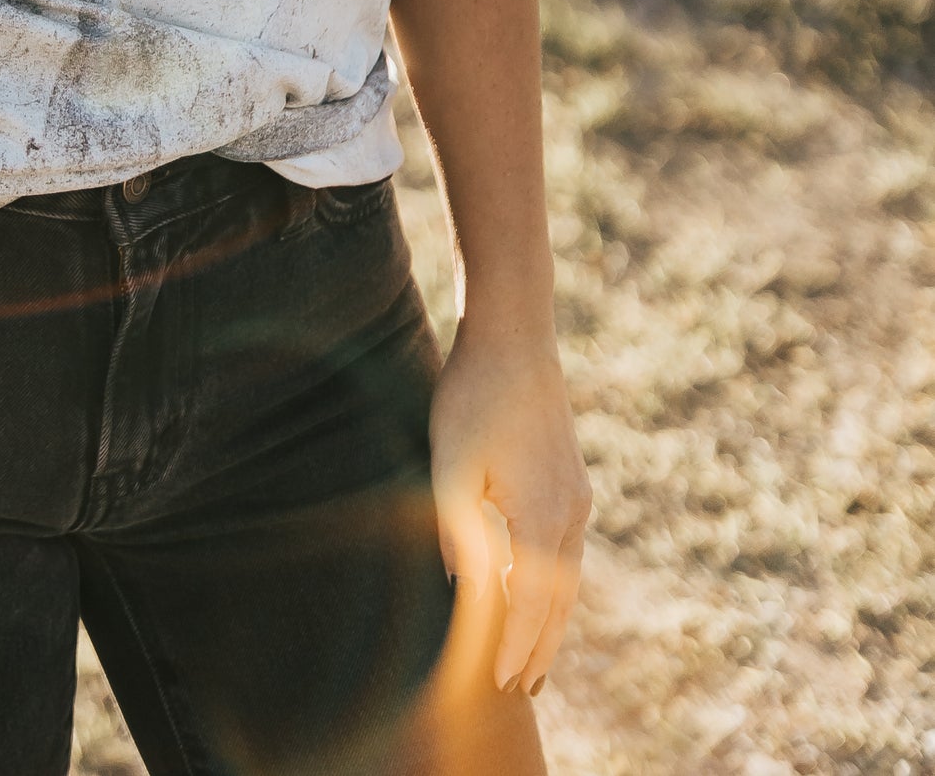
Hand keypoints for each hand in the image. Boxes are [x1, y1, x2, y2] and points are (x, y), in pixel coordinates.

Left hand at [430, 326, 589, 695]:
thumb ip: (454, 527)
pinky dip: (555, 583)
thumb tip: (457, 586)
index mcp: (541, 517)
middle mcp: (569, 514)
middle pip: (558, 601)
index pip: (529, 603)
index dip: (515, 646)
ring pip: (567, 577)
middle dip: (540, 648)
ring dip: (550, 621)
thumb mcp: (450, 462)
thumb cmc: (474, 394)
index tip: (499, 683)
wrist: (515, 334)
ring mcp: (576, 495)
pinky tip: (536, 587)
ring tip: (536, 657)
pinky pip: (567, 549)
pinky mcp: (572, 478)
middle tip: (524, 691)